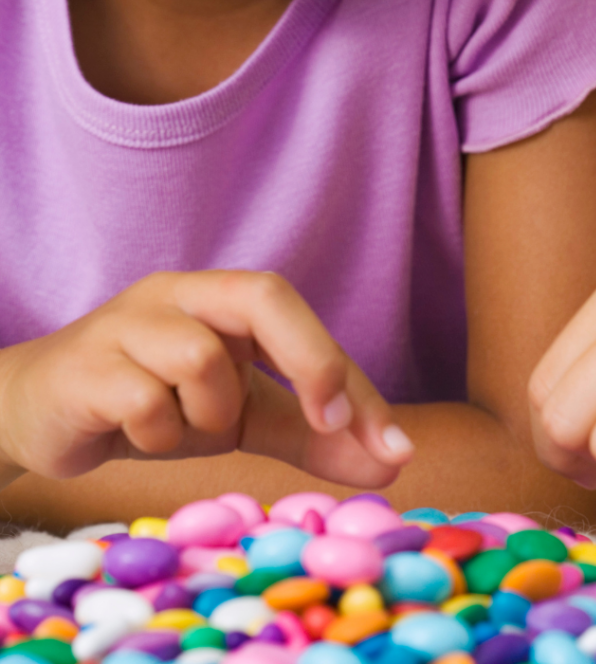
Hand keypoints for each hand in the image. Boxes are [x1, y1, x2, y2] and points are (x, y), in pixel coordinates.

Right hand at [0, 271, 412, 486]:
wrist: (41, 415)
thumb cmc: (154, 404)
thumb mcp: (241, 417)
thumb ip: (313, 434)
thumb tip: (394, 461)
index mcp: (222, 297)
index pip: (297, 314)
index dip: (344, 370)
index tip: (390, 442)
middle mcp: (180, 293)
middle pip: (263, 295)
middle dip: (312, 360)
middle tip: (331, 422)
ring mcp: (127, 322)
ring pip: (202, 361)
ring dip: (208, 415)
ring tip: (180, 425)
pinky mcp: (84, 365)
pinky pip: (146, 401)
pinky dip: (158, 432)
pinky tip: (136, 431)